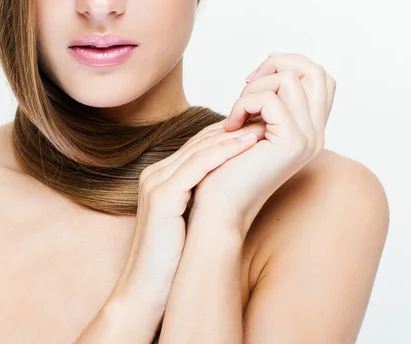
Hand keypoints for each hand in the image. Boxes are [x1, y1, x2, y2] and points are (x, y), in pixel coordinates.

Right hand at [109, 118, 266, 323]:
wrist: (146, 291)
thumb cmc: (171, 261)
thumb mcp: (186, 222)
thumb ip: (199, 200)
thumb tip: (231, 191)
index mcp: (160, 177)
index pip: (196, 146)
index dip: (226, 135)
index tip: (256, 128)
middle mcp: (155, 174)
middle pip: (198, 141)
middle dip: (232, 129)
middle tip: (263, 119)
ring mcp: (156, 182)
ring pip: (199, 148)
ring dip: (233, 135)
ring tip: (262, 126)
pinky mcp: (162, 195)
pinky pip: (198, 165)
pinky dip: (224, 152)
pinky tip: (248, 145)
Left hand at [188, 52, 336, 238]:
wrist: (218, 206)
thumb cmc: (226, 166)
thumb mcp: (252, 126)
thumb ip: (268, 103)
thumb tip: (268, 67)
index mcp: (309, 128)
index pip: (318, 78)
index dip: (287, 65)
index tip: (253, 82)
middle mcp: (316, 133)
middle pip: (315, 70)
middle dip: (276, 64)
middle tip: (247, 85)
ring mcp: (308, 138)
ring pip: (289, 79)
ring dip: (253, 89)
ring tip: (236, 115)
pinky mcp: (291, 142)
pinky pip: (269, 99)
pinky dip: (243, 104)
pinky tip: (231, 126)